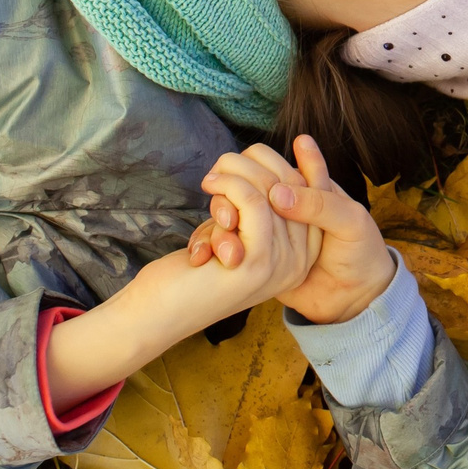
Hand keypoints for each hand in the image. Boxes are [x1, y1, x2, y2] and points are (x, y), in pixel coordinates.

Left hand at [42, 148, 322, 410]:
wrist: (158, 312)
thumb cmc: (195, 268)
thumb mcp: (235, 231)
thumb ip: (257, 207)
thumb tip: (262, 159)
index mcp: (300, 256)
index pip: (308, 190)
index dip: (277, 163)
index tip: (248, 156)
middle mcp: (300, 263)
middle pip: (292, 184)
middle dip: (252, 165)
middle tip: (219, 173)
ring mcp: (282, 265)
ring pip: (272, 188)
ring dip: (234, 173)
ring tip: (211, 183)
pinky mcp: (257, 262)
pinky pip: (254, 202)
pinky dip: (228, 185)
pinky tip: (209, 189)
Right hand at [188, 136, 395, 323]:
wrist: (354, 300)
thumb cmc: (361, 254)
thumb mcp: (350, 224)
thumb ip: (318, 204)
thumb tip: (276, 193)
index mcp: (312, 189)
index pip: (281, 164)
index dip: (260, 162)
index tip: (242, 163)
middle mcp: (288, 205)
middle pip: (251, 182)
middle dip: (234, 184)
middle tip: (218, 186)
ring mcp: (271, 229)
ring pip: (235, 208)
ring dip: (221, 210)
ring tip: (222, 221)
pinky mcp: (259, 254)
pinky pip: (230, 240)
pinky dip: (214, 240)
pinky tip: (204, 250)